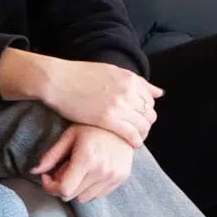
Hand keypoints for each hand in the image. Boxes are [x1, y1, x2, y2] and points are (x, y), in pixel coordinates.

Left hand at [32, 124, 135, 201]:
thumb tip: (33, 171)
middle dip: (61, 186)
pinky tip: (90, 172)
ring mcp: (113, 176)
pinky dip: (90, 188)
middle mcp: (102, 170)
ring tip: (77, 171)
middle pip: (73, 196)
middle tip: (61, 171)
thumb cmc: (92, 126)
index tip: (48, 177)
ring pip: (85, 198)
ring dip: (76, 189)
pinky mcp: (121, 178)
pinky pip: (99, 195)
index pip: (64, 190)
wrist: (123, 121)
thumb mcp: (69, 136)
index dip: (51, 187)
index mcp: (87, 159)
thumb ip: (51, 156)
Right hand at [35, 57, 161, 147]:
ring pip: (143, 125)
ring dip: (142, 134)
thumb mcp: (112, 72)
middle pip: (149, 113)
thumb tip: (159, 93)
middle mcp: (128, 90)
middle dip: (145, 124)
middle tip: (137, 131)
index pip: (150, 100)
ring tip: (134, 138)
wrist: (57, 80)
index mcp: (129, 78)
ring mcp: (119, 105)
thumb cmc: (80, 75)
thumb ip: (137, 83)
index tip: (139, 118)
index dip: (146, 112)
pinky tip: (131, 144)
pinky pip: (131, 134)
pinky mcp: (107, 119)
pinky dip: (135, 141)